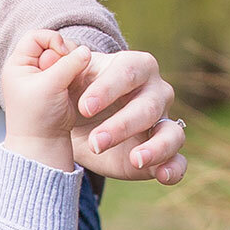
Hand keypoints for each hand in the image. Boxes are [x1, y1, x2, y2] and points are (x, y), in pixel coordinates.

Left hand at [0, 30, 96, 167]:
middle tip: (72, 69)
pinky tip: (80, 85)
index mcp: (18, 65)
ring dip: (74, 65)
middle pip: (53, 46)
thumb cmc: (38, 118)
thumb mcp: (50, 86)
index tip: (63, 54)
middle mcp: (30, 69)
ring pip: (66, 59)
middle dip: (66, 54)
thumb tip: (86, 51)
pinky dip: (78, 75)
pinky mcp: (60, 88)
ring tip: (74, 80)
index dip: (52, 40)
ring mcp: (46, 78)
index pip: (36, 36)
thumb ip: (68, 64)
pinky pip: (72, 72)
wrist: (43, 146)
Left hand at [68, 48, 186, 183]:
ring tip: (136, 159)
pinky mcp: (163, 152)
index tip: (83, 108)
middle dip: (122, 125)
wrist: (77, 127)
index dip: (108, 89)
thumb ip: (60, 66)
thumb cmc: (76, 95)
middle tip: (96, 142)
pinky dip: (174, 168)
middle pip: (148, 106)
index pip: (127, 72)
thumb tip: (51, 53)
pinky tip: (162, 176)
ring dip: (155, 148)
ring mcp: (163, 122)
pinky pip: (179, 160)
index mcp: (134, 66)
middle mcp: (156, 92)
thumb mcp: (65, 79)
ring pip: (171, 133)